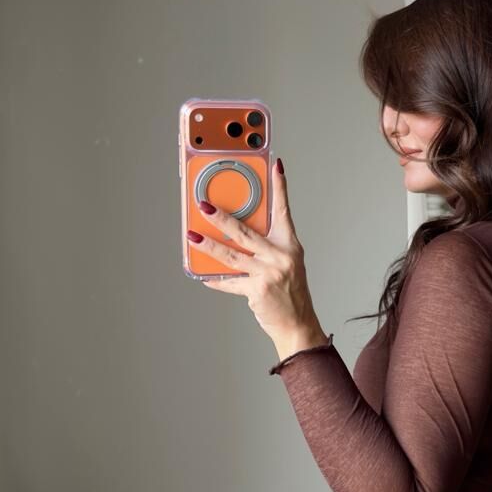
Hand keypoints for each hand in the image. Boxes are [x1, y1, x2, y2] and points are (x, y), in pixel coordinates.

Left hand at [192, 159, 327, 356]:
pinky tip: (203, 275)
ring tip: (192, 236)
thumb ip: (265, 248)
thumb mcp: (285, 264)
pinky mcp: (257, 289)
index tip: (275, 166)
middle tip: (204, 205)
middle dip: (221, 218)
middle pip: (245, 232)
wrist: (298, 324)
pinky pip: (230, 282)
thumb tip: (234, 235)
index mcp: (289, 245)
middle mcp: (280, 256)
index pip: (284, 210)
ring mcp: (269, 273)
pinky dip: (216, 280)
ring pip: (231, 255)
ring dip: (208, 245)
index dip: (280, 187)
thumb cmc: (291, 293)